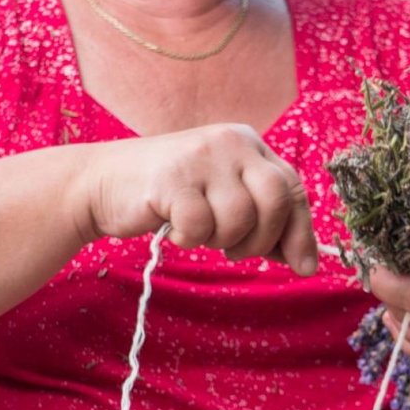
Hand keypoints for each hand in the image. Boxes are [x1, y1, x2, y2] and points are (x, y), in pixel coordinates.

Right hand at [83, 123, 318, 275]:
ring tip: (198, 229)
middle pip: (275, 200)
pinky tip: (172, 225)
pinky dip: (188, 238)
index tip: (304, 268)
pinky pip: (200, 227)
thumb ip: (262, 218)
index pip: (291, 187)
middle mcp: (230, 141)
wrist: (104, 181)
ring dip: (220, 240)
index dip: (300, 231)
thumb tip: (305, 263)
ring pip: (239, 218)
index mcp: (248, 143)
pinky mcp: (172, 177)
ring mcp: (201, 156)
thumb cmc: (171, 195)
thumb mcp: (223, 197)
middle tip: (234, 250)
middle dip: (261, 239)